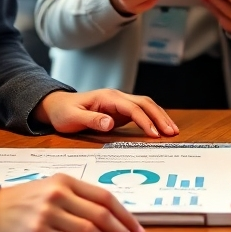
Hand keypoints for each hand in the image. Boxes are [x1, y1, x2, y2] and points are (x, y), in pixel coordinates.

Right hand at [0, 173, 144, 231]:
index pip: (104, 196)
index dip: (124, 214)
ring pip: (88, 230)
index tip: (136, 227)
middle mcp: (58, 194)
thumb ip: (77, 198)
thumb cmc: (24, 202)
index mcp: (65, 180)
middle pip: (101, 213)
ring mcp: (48, 213)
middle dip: (122, 229)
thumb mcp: (51, 189)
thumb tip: (109, 216)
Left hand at [33, 89, 178, 137]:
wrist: (58, 106)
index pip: (132, 107)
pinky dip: (153, 120)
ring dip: (160, 117)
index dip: (145, 120)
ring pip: (146, 106)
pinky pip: (141, 113)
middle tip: (172, 132)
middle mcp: (117, 97)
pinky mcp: (121, 111)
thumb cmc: (64, 112)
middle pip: (145, 103)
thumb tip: (110, 122)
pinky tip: (160, 129)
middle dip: (160, 116)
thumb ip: (92, 120)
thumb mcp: (73, 118)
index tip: (154, 134)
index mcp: (108, 97)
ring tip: (172, 131)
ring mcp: (120, 103)